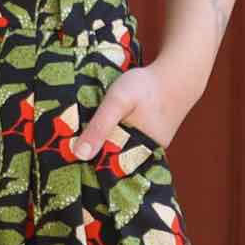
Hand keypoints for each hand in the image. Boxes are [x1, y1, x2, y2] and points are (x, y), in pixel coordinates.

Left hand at [73, 61, 199, 156]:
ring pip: (121, 151)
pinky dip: (116, 137)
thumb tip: (78, 155)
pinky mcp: (152, 136)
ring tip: (81, 140)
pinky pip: (129, 142)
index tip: (67, 163)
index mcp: (138, 153)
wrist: (178, 74)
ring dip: (105, 145)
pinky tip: (103, 130)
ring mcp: (151, 146)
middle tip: (68, 151)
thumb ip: (100, 127)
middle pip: (114, 161)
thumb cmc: (147, 87)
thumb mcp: (117, 102)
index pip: (107, 170)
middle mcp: (146, 155)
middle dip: (95, 157)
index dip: (88, 167)